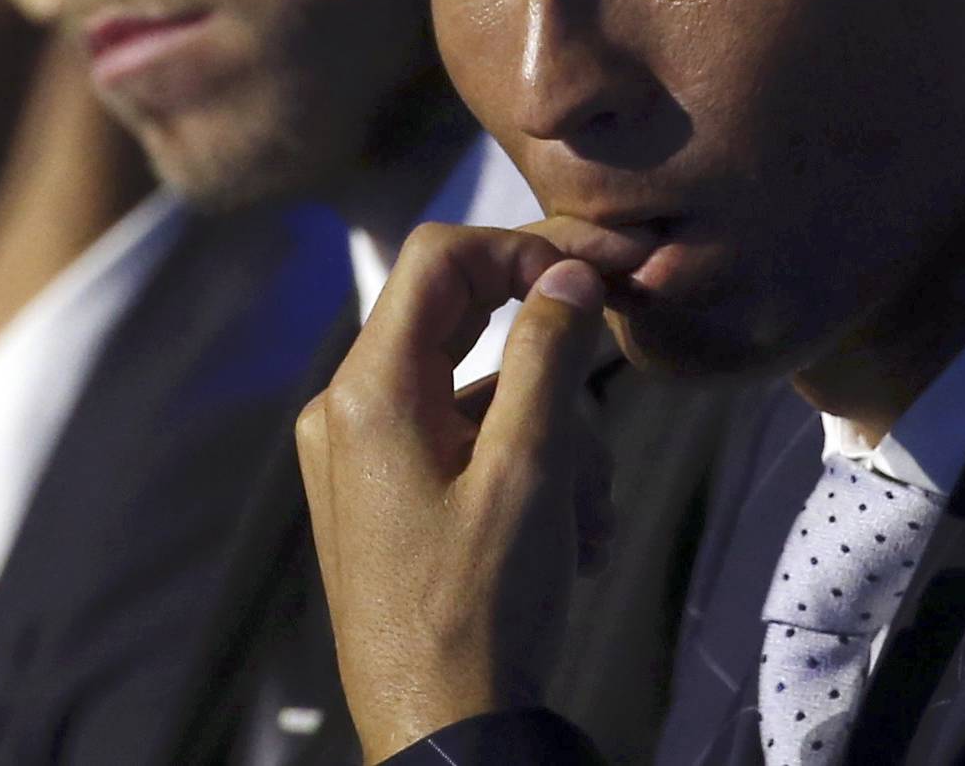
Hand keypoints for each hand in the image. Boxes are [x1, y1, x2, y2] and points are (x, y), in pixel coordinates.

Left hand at [295, 218, 634, 761]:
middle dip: (550, 357)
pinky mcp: (383, 496)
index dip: (525, 247)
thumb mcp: (532, 469)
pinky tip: (569, 536)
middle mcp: (349, 411)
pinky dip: (524, 468)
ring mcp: (362, 457)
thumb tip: (570, 273)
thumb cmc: (483, 608)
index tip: (600, 270)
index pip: (442, 259)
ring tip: (590, 517)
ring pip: (477, 389)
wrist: (445, 737)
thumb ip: (550, 353)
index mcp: (368, 392)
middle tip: (616, 376)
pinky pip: (462, 442)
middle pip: (461, 320)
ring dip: (552, 433)